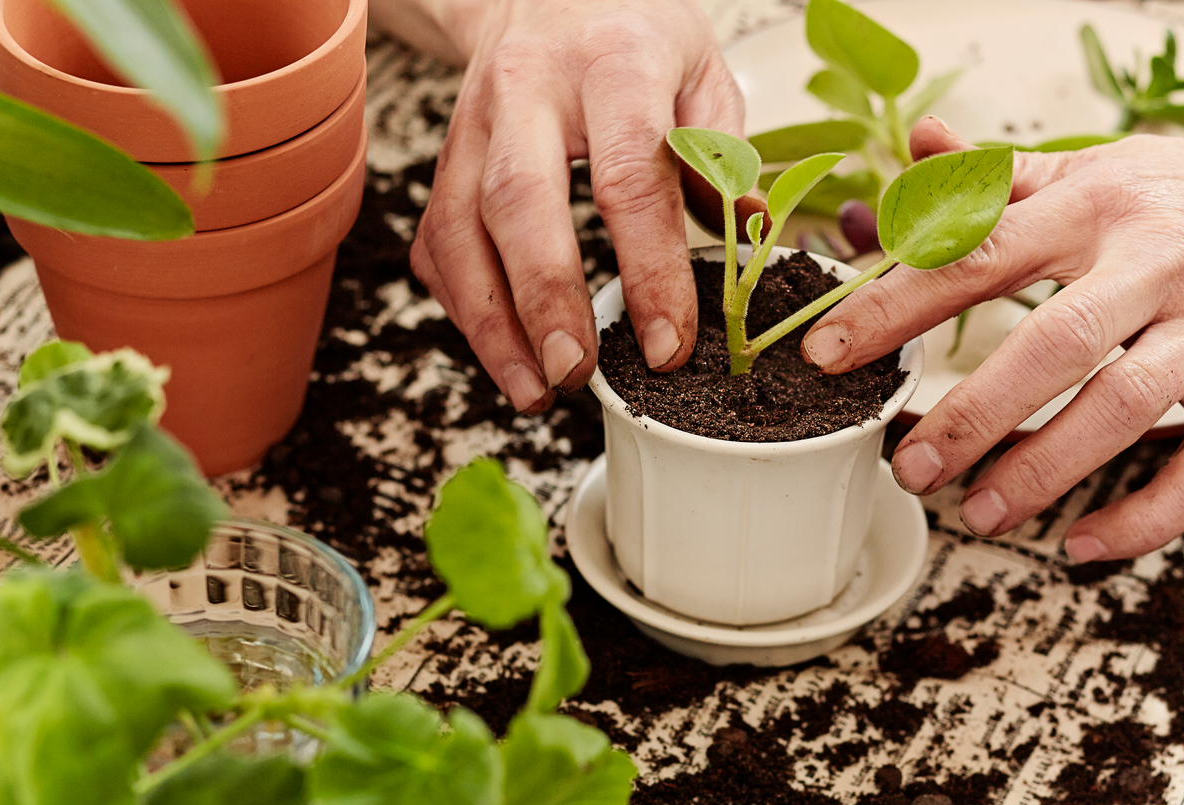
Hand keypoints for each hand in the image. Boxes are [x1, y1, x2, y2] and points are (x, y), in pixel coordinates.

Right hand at [387, 0, 742, 411]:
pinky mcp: (444, 157)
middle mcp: (526, 88)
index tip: (667, 344)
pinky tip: (499, 351)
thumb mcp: (703, 69)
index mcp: (611, 63)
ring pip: (459, 230)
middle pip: (519, 204)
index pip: (626, 178)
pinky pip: (437, 242)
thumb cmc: (632, 33)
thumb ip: (721, 156)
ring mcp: (472, 124)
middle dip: (545, 302)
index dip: (648, 270)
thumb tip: (747, 238)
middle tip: (577, 374)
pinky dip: (463, 306)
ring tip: (533, 390)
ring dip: (491, 324)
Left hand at [801, 66, 1183, 560]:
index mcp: (1102, 203)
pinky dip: (1142, 518)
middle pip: (1050, 343)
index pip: (979, 251)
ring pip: (1123, 411)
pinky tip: (1085, 543)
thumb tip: (917, 153)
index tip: (829, 354)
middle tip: (909, 465)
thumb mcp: (1108, 167)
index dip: (896, 306)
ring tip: (980, 511)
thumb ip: (1007, 177)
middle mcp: (1160, 261)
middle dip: (970, 413)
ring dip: (1043, 471)